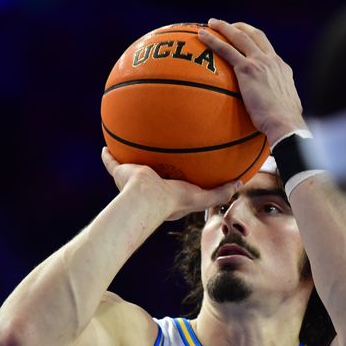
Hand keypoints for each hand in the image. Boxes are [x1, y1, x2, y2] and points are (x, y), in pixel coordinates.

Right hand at [101, 147, 240, 220]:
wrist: (146, 198)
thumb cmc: (172, 200)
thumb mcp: (201, 197)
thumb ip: (220, 193)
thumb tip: (240, 184)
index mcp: (166, 194)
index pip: (174, 183)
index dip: (179, 176)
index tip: (182, 168)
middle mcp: (149, 186)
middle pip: (152, 172)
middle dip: (154, 165)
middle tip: (157, 154)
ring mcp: (132, 180)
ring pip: (131, 166)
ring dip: (131, 157)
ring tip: (131, 144)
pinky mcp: (120, 173)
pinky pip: (111, 162)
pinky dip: (108, 156)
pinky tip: (105, 146)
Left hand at [198, 19, 307, 145]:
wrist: (285, 122)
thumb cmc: (284, 124)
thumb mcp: (285, 109)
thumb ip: (276, 105)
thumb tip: (270, 114)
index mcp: (281, 68)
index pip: (268, 49)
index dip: (256, 42)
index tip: (246, 41)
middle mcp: (272, 60)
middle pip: (255, 35)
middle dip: (241, 28)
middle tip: (228, 26)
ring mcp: (260, 62)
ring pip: (240, 36)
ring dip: (225, 27)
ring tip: (212, 23)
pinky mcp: (247, 68)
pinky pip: (226, 49)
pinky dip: (213, 40)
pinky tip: (201, 36)